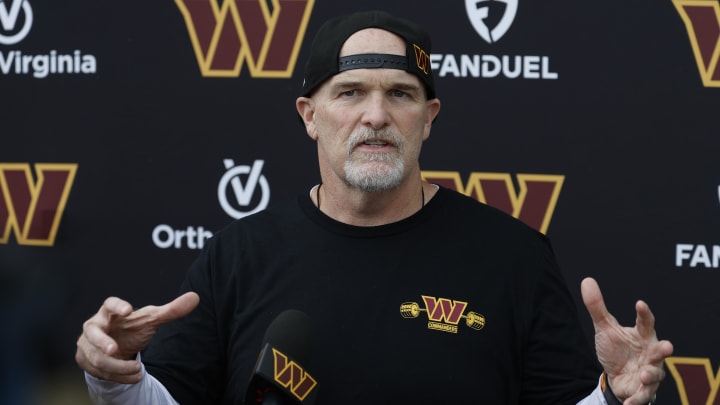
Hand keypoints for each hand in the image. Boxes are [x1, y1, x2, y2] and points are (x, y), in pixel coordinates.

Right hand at [75, 292, 199, 383]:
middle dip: (102, 342)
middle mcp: (94, 326)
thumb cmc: (132, 328)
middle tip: (114, 349)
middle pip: (93, 333)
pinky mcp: (85, 360)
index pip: (109, 304)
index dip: (117, 306)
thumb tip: (195, 297)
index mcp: (110, 312)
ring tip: (138, 371)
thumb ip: (171, 310)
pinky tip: (133, 378)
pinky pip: (100, 372)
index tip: (128, 310)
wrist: (118, 347)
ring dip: (118, 367)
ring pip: (98, 358)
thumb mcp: (152, 320)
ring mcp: (86, 344)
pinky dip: (118, 377)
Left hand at [581, 278, 672, 404]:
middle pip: (660, 351)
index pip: (646, 322)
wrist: (615, 376)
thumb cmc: (616, 349)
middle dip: (664, 350)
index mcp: (643, 336)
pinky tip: (629, 402)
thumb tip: (587, 281)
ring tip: (644, 373)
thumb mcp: (604, 328)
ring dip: (651, 374)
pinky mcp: (642, 390)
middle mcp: (650, 354)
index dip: (644, 313)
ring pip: (655, 374)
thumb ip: (598, 307)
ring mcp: (649, 372)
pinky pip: (642, 396)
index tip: (639, 303)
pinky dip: (637, 400)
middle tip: (667, 346)